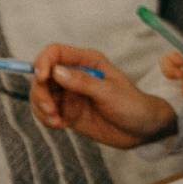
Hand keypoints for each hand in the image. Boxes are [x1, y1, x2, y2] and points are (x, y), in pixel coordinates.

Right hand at [30, 43, 175, 148]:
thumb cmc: (132, 105)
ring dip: (41, 108)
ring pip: (42, 95)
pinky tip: (59, 125)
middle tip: (50, 109)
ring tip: (55, 120)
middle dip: (40, 92)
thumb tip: (56, 72)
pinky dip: (46, 119)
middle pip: (43, 76)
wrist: (142, 130)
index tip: (42, 78)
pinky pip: (47, 112)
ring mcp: (70, 94)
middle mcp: (74, 75)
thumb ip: (83, 82)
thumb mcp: (109, 92)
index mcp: (86, 61)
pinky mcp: (68, 112)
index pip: (55, 53)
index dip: (43, 62)